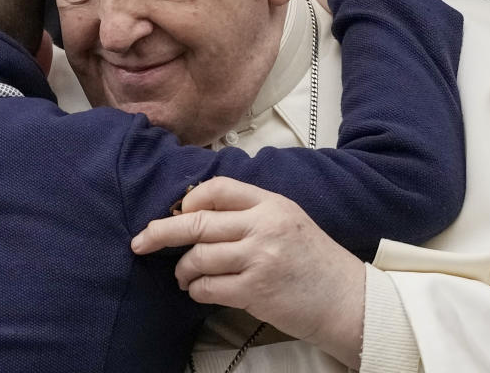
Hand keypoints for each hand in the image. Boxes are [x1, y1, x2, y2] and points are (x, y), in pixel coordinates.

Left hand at [131, 177, 364, 368]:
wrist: (348, 300)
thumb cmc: (313, 260)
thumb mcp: (286, 220)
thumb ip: (248, 212)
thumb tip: (195, 211)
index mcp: (270, 203)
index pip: (216, 188)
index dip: (188, 200)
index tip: (177, 213)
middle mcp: (264, 226)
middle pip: (196, 223)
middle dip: (161, 232)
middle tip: (141, 241)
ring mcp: (260, 258)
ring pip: (198, 258)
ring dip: (183, 270)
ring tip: (184, 276)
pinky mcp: (256, 291)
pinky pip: (208, 287)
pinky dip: (196, 290)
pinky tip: (200, 291)